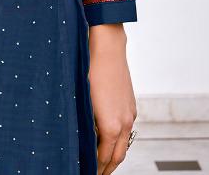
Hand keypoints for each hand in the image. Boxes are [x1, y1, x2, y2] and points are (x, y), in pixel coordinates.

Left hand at [89, 24, 136, 173]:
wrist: (107, 48)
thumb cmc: (87, 70)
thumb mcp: (81, 99)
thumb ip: (83, 123)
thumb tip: (78, 138)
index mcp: (111, 125)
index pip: (104, 158)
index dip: (95, 168)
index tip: (86, 172)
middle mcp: (124, 123)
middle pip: (118, 156)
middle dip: (107, 169)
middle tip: (95, 174)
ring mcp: (129, 114)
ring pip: (124, 144)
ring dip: (114, 156)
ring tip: (102, 163)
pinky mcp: (131, 106)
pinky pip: (126, 131)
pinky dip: (118, 141)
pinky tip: (108, 140)